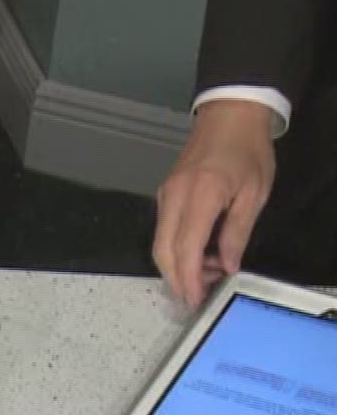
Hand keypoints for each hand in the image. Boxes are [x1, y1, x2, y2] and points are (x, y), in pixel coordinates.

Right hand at [153, 99, 277, 306]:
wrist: (230, 115)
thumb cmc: (248, 151)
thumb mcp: (255, 193)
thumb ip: (238, 232)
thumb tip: (228, 265)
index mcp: (202, 195)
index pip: (186, 247)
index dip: (189, 278)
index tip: (196, 299)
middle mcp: (175, 197)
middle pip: (163, 251)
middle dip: (177, 279)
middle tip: (196, 296)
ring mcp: (165, 196)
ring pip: (159, 243)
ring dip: (177, 266)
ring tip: (204, 275)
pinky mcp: (164, 195)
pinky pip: (163, 231)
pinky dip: (176, 250)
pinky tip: (198, 254)